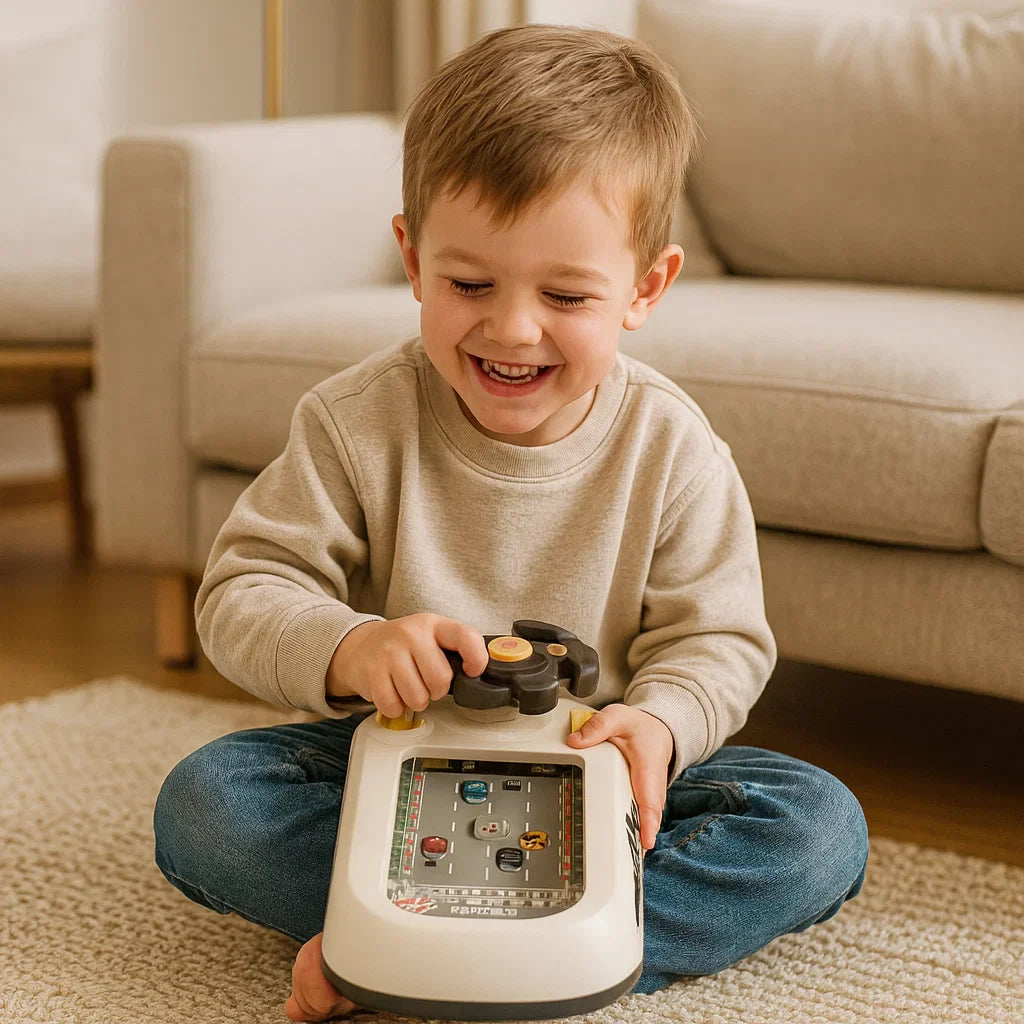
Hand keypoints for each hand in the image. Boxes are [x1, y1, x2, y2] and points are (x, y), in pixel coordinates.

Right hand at [326, 613, 488, 717]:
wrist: (361, 645)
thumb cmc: (404, 646)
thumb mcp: (431, 637)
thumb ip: (456, 650)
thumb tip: (480, 674)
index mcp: (433, 624)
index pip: (465, 637)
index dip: (477, 659)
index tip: (473, 671)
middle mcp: (411, 634)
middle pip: (440, 678)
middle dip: (437, 690)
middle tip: (428, 684)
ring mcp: (389, 652)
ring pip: (417, 697)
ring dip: (416, 701)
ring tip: (409, 688)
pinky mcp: (371, 672)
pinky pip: (393, 706)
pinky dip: (395, 707)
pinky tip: (394, 693)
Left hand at [566, 703, 672, 849]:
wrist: (659, 730)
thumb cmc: (639, 728)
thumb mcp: (617, 717)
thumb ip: (597, 727)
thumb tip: (575, 741)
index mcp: (647, 766)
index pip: (649, 797)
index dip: (648, 820)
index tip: (645, 840)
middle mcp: (653, 785)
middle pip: (649, 816)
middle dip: (641, 837)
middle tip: (628, 860)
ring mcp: (652, 795)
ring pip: (647, 820)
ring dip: (639, 838)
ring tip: (625, 863)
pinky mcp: (647, 800)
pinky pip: (644, 818)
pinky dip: (637, 832)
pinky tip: (625, 851)